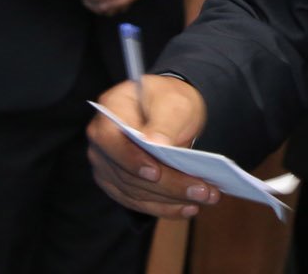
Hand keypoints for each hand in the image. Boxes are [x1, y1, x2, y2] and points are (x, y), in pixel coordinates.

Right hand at [86, 75, 217, 218]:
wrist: (169, 109)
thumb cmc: (170, 100)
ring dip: (171, 199)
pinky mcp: (119, 185)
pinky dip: (165, 207)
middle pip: (128, 173)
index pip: (111, 140)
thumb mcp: (174, 101)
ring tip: (205, 197)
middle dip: (167, 184)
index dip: (131, 159)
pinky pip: (139, 201)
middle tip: (202, 190)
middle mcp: (102, 143)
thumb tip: (155, 144)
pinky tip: (189, 207)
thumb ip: (164, 122)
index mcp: (110, 111)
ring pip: (135, 192)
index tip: (156, 172)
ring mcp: (108, 167)